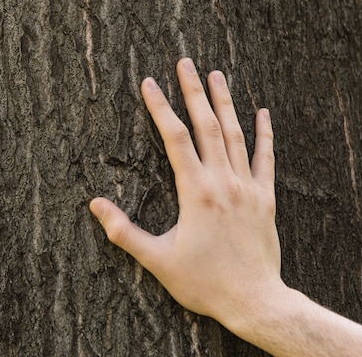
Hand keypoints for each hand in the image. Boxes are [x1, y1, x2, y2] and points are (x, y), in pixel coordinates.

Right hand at [90, 58, 282, 328]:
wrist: (254, 301)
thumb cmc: (203, 282)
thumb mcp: (156, 259)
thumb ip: (123, 231)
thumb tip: (95, 205)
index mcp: (196, 192)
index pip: (174, 137)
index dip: (159, 107)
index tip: (149, 82)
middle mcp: (223, 181)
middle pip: (207, 125)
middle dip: (193, 91)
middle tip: (185, 62)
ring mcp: (247, 188)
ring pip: (235, 135)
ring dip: (225, 102)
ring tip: (217, 74)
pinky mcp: (265, 199)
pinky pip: (266, 159)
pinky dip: (264, 134)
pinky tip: (262, 113)